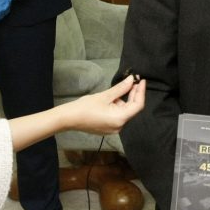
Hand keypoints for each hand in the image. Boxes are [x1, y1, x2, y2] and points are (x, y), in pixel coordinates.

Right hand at [8, 76, 146, 151]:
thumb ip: (121, 88)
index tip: (141, 80)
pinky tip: (113, 97)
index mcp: (120, 119)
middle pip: (132, 109)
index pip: (138, 105)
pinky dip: (118, 106)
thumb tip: (131, 80)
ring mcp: (113, 129)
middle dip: (133, 94)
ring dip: (124, 99)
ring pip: (125, 112)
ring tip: (120, 88)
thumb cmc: (85, 107)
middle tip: (132, 81)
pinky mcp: (108, 128)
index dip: (141, 92)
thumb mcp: (105, 95)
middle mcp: (119, 126)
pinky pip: (118, 116)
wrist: (68, 119)